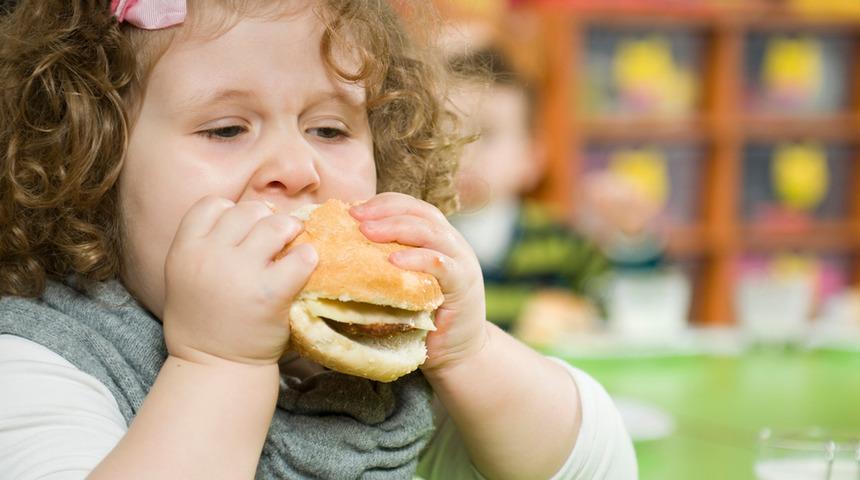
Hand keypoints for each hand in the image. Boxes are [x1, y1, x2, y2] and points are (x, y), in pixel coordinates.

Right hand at [162, 197, 317, 365]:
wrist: (215, 368)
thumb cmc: (204, 323)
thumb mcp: (184, 278)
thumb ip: (204, 246)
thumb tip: (248, 218)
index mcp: (184, 250)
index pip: (212, 205)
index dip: (231, 211)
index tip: (243, 228)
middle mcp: (209, 256)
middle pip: (247, 211)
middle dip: (265, 218)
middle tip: (276, 235)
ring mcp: (241, 273)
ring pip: (275, 225)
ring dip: (289, 229)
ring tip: (294, 241)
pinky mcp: (271, 293)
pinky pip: (300, 258)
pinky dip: (308, 257)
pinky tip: (306, 263)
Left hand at [350, 193, 487, 372]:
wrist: (457, 354)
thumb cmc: (421, 320)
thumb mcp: (401, 284)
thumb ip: (383, 264)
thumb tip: (338, 251)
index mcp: (436, 238)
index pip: (411, 207)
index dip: (383, 203)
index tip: (352, 209)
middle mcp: (452, 244)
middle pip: (420, 213)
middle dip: (385, 211)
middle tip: (355, 217)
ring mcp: (461, 262)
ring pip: (431, 232)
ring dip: (396, 228)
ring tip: (367, 232)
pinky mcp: (464, 285)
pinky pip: (441, 264)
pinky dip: (417, 258)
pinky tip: (394, 260)